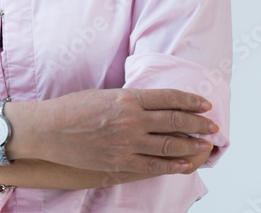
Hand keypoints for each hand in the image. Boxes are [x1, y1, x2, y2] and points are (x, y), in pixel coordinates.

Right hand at [18, 88, 216, 174]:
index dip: (191, 101)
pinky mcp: (120, 162)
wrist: (48, 129)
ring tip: (205, 146)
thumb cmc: (71, 108)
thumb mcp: (102, 94)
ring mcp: (127, 143)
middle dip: (198, 124)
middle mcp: (131, 120)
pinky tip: (186, 164)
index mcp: (126, 98)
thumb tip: (152, 103)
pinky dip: (174, 165)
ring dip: (192, 145)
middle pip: (175, 121)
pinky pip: (154, 165)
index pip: (169, 98)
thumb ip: (128, 100)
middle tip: (212, 126)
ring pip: (170, 145)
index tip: (205, 104)